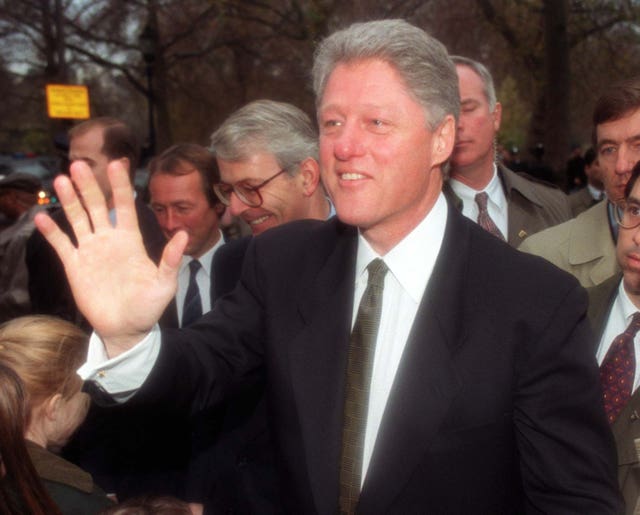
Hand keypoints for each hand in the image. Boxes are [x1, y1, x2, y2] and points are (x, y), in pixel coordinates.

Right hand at [34, 160, 186, 356]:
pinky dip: (51, 232)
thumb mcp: (164, 284)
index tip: (117, 163)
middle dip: (89, 186)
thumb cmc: (149, 306)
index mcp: (131, 240)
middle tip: (79, 164)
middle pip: (96, 206)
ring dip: (69, 200)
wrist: (127, 328)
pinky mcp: (75, 266)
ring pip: (78, 219)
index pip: (124, 206)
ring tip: (60, 180)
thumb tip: (184, 235)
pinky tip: (41, 217)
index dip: (120, 186)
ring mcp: (91, 251)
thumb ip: (170, 259)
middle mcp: (109, 240)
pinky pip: (62, 244)